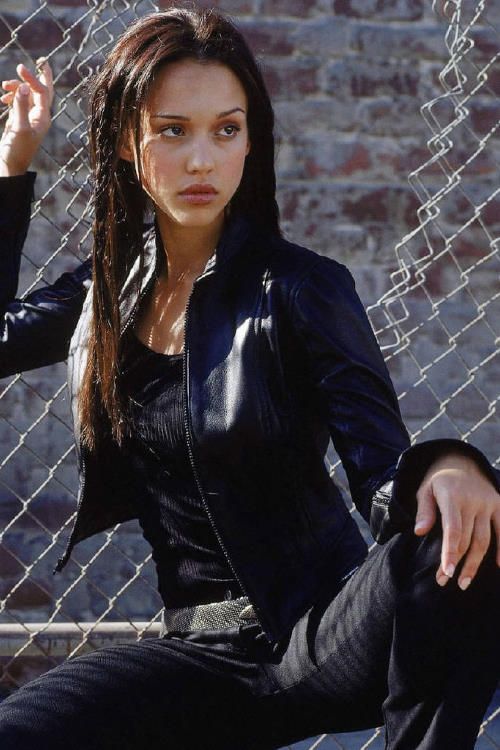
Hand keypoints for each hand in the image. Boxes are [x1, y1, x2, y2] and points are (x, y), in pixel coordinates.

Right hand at [0, 59, 53, 175]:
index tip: (19, 68)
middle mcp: (40, 117)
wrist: (10, 166)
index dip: (32, 79)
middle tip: (41, 61)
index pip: (42, 93)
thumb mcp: (18, 128)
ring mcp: (30, 118)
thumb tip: (22, 86)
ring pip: (27, 96)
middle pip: (43, 92)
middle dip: (40, 77)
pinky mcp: (20, 121)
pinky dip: (12, 97)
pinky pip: (19, 103)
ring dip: (17, 87)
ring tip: (4, 87)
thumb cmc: (16, 150)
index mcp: (43, 118)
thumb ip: (20, 106)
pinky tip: (3, 99)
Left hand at [414, 453, 499, 589]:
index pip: (452, 529)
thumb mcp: (425, 490)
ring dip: (475, 563)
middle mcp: (472, 500)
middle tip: (445, 580)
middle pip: (466, 539)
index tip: (447, 572)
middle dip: (456, 562)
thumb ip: (424, 511)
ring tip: (464, 582)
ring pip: (484, 540)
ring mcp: (487, 503)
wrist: (461, 462)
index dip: (450, 552)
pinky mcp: (498, 504)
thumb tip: (419, 532)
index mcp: (451, 496)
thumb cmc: (439, 483)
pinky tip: (498, 566)